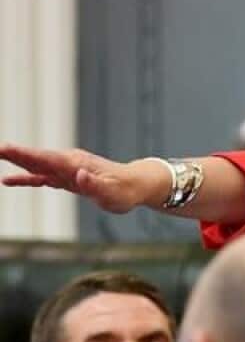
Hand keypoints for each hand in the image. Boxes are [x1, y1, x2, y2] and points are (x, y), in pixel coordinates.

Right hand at [0, 144, 165, 213]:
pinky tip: (8, 180)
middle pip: (36, 158)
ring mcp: (66, 170)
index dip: (25, 154)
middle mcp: (68, 164)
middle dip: (14, 154)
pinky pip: (41, 177)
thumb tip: (79, 175)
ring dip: (16, 161)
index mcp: (76, 164)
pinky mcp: (66, 179)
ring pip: (36, 165)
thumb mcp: (111, 193)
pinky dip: (25, 178)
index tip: (5, 148)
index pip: (46, 158)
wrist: (136, 185)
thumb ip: (94, 185)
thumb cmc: (125, 191)